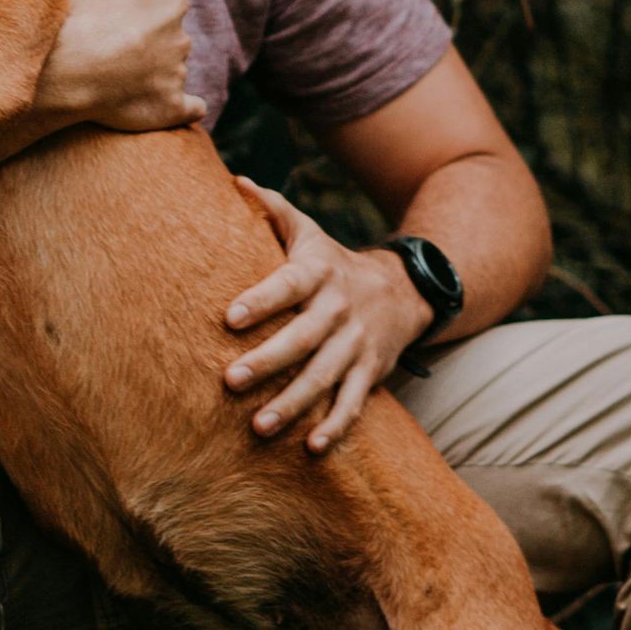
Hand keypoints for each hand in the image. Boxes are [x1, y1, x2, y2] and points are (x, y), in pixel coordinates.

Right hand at [35, 0, 204, 132]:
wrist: (68, 68)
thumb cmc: (80, 12)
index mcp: (172, 2)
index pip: (158, 2)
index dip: (134, 8)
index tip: (109, 16)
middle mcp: (182, 38)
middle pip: (165, 37)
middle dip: (145, 41)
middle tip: (108, 47)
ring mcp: (177, 76)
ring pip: (171, 70)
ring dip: (154, 73)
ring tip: (117, 78)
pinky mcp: (171, 108)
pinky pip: (189, 108)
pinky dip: (183, 107)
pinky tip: (172, 105)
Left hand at [222, 174, 432, 454]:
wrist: (402, 290)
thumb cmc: (332, 262)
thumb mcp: (309, 233)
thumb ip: (272, 209)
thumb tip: (233, 181)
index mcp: (318, 272)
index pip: (287, 285)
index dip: (261, 300)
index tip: (228, 318)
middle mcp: (339, 308)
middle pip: (303, 338)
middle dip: (268, 361)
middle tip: (230, 382)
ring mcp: (357, 343)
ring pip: (325, 376)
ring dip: (293, 403)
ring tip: (259, 427)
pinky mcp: (371, 371)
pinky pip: (354, 402)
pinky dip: (336, 426)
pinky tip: (311, 448)